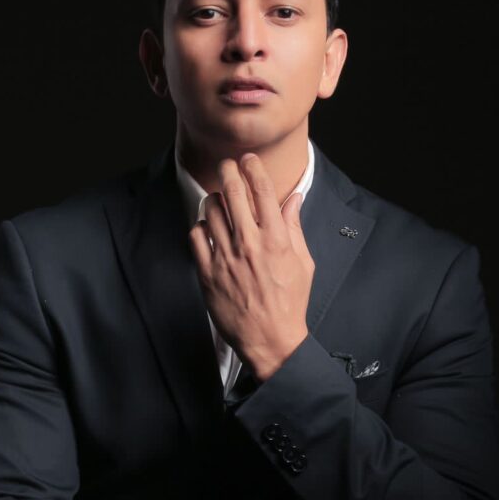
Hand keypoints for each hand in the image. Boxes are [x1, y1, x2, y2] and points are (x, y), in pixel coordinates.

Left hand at [188, 153, 314, 380]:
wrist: (270, 339)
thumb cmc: (290, 303)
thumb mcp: (303, 262)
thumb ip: (294, 227)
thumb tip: (294, 199)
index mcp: (276, 239)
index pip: (262, 190)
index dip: (253, 167)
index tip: (248, 160)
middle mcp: (249, 244)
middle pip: (233, 192)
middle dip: (229, 171)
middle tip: (227, 166)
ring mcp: (225, 258)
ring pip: (210, 211)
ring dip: (214, 200)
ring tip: (219, 202)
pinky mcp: (208, 273)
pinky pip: (195, 236)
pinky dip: (200, 227)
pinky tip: (208, 230)